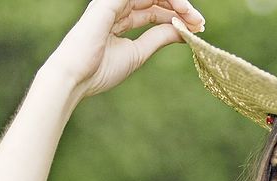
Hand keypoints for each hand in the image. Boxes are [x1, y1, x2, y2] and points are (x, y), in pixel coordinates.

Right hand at [43, 0, 204, 98]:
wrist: (76, 77)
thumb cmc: (101, 70)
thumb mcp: (138, 53)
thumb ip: (158, 38)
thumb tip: (182, 30)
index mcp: (120, 19)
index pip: (154, 10)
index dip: (176, 16)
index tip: (196, 28)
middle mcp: (117, 7)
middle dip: (181, 8)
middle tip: (200, 23)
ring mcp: (112, 3)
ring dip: (176, 2)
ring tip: (193, 18)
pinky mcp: (109, 3)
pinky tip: (178, 8)